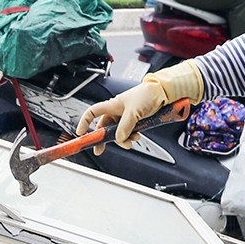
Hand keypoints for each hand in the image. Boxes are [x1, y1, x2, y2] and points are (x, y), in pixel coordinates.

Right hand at [75, 60, 203, 153]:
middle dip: (103, 140)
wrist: (164, 93)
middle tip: (99, 150)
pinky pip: (128, 133)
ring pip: (117, 133)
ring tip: (131, 141)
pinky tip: (137, 136)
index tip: (80, 133)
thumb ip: (125, 127)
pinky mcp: (134, 121)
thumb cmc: (147, 94)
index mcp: (112, 105)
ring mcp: (125, 117)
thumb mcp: (134, 112)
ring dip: (123, 139)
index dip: (84, 123)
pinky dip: (131, 137)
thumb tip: (119, 138)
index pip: (92, 113)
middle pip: (104, 128)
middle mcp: (116, 111)